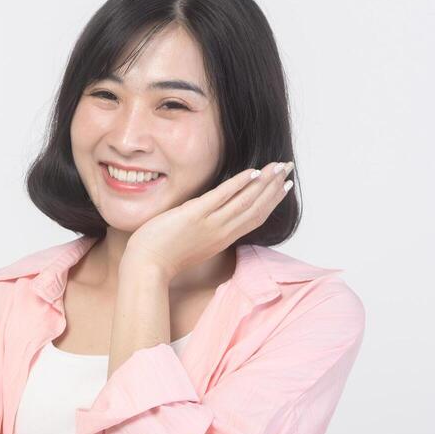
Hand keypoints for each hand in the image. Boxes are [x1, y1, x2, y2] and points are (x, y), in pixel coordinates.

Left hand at [125, 161, 295, 277]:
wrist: (145, 268)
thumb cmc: (161, 256)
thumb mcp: (192, 243)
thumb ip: (204, 228)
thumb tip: (207, 210)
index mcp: (221, 239)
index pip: (254, 219)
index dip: (272, 202)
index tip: (285, 187)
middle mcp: (221, 232)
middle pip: (256, 208)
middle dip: (275, 186)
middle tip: (289, 168)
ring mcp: (209, 224)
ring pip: (245, 201)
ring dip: (265, 182)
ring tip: (279, 166)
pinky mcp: (194, 216)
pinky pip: (222, 197)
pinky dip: (239, 184)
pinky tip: (252, 172)